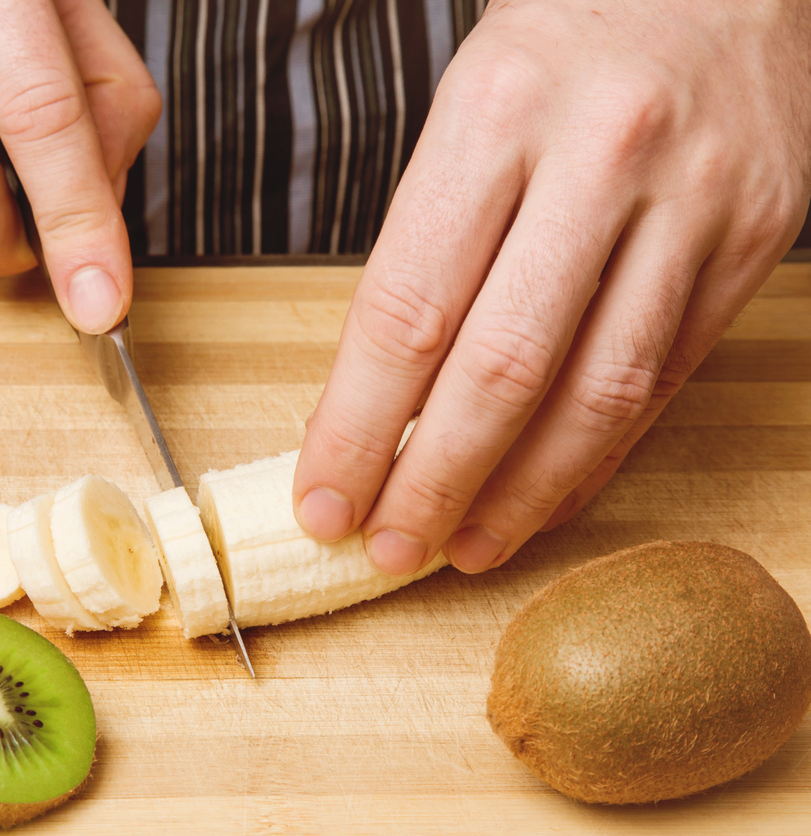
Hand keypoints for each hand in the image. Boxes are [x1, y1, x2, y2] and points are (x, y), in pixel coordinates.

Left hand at [294, 0, 810, 573]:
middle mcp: (602, 159)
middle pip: (501, 368)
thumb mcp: (465, 113)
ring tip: (464, 547)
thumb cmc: (561, 47)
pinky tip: (545, 498)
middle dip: (434, 480)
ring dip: (521, 494)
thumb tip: (376, 400)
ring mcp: (693, 204)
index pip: (407, 308)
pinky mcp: (753, 243)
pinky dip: (596, 456)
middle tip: (389, 546)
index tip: (324, 497)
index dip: (358, 425)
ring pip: (596, 394)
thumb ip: (427, 247)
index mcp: (496, 114)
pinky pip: (663, 380)